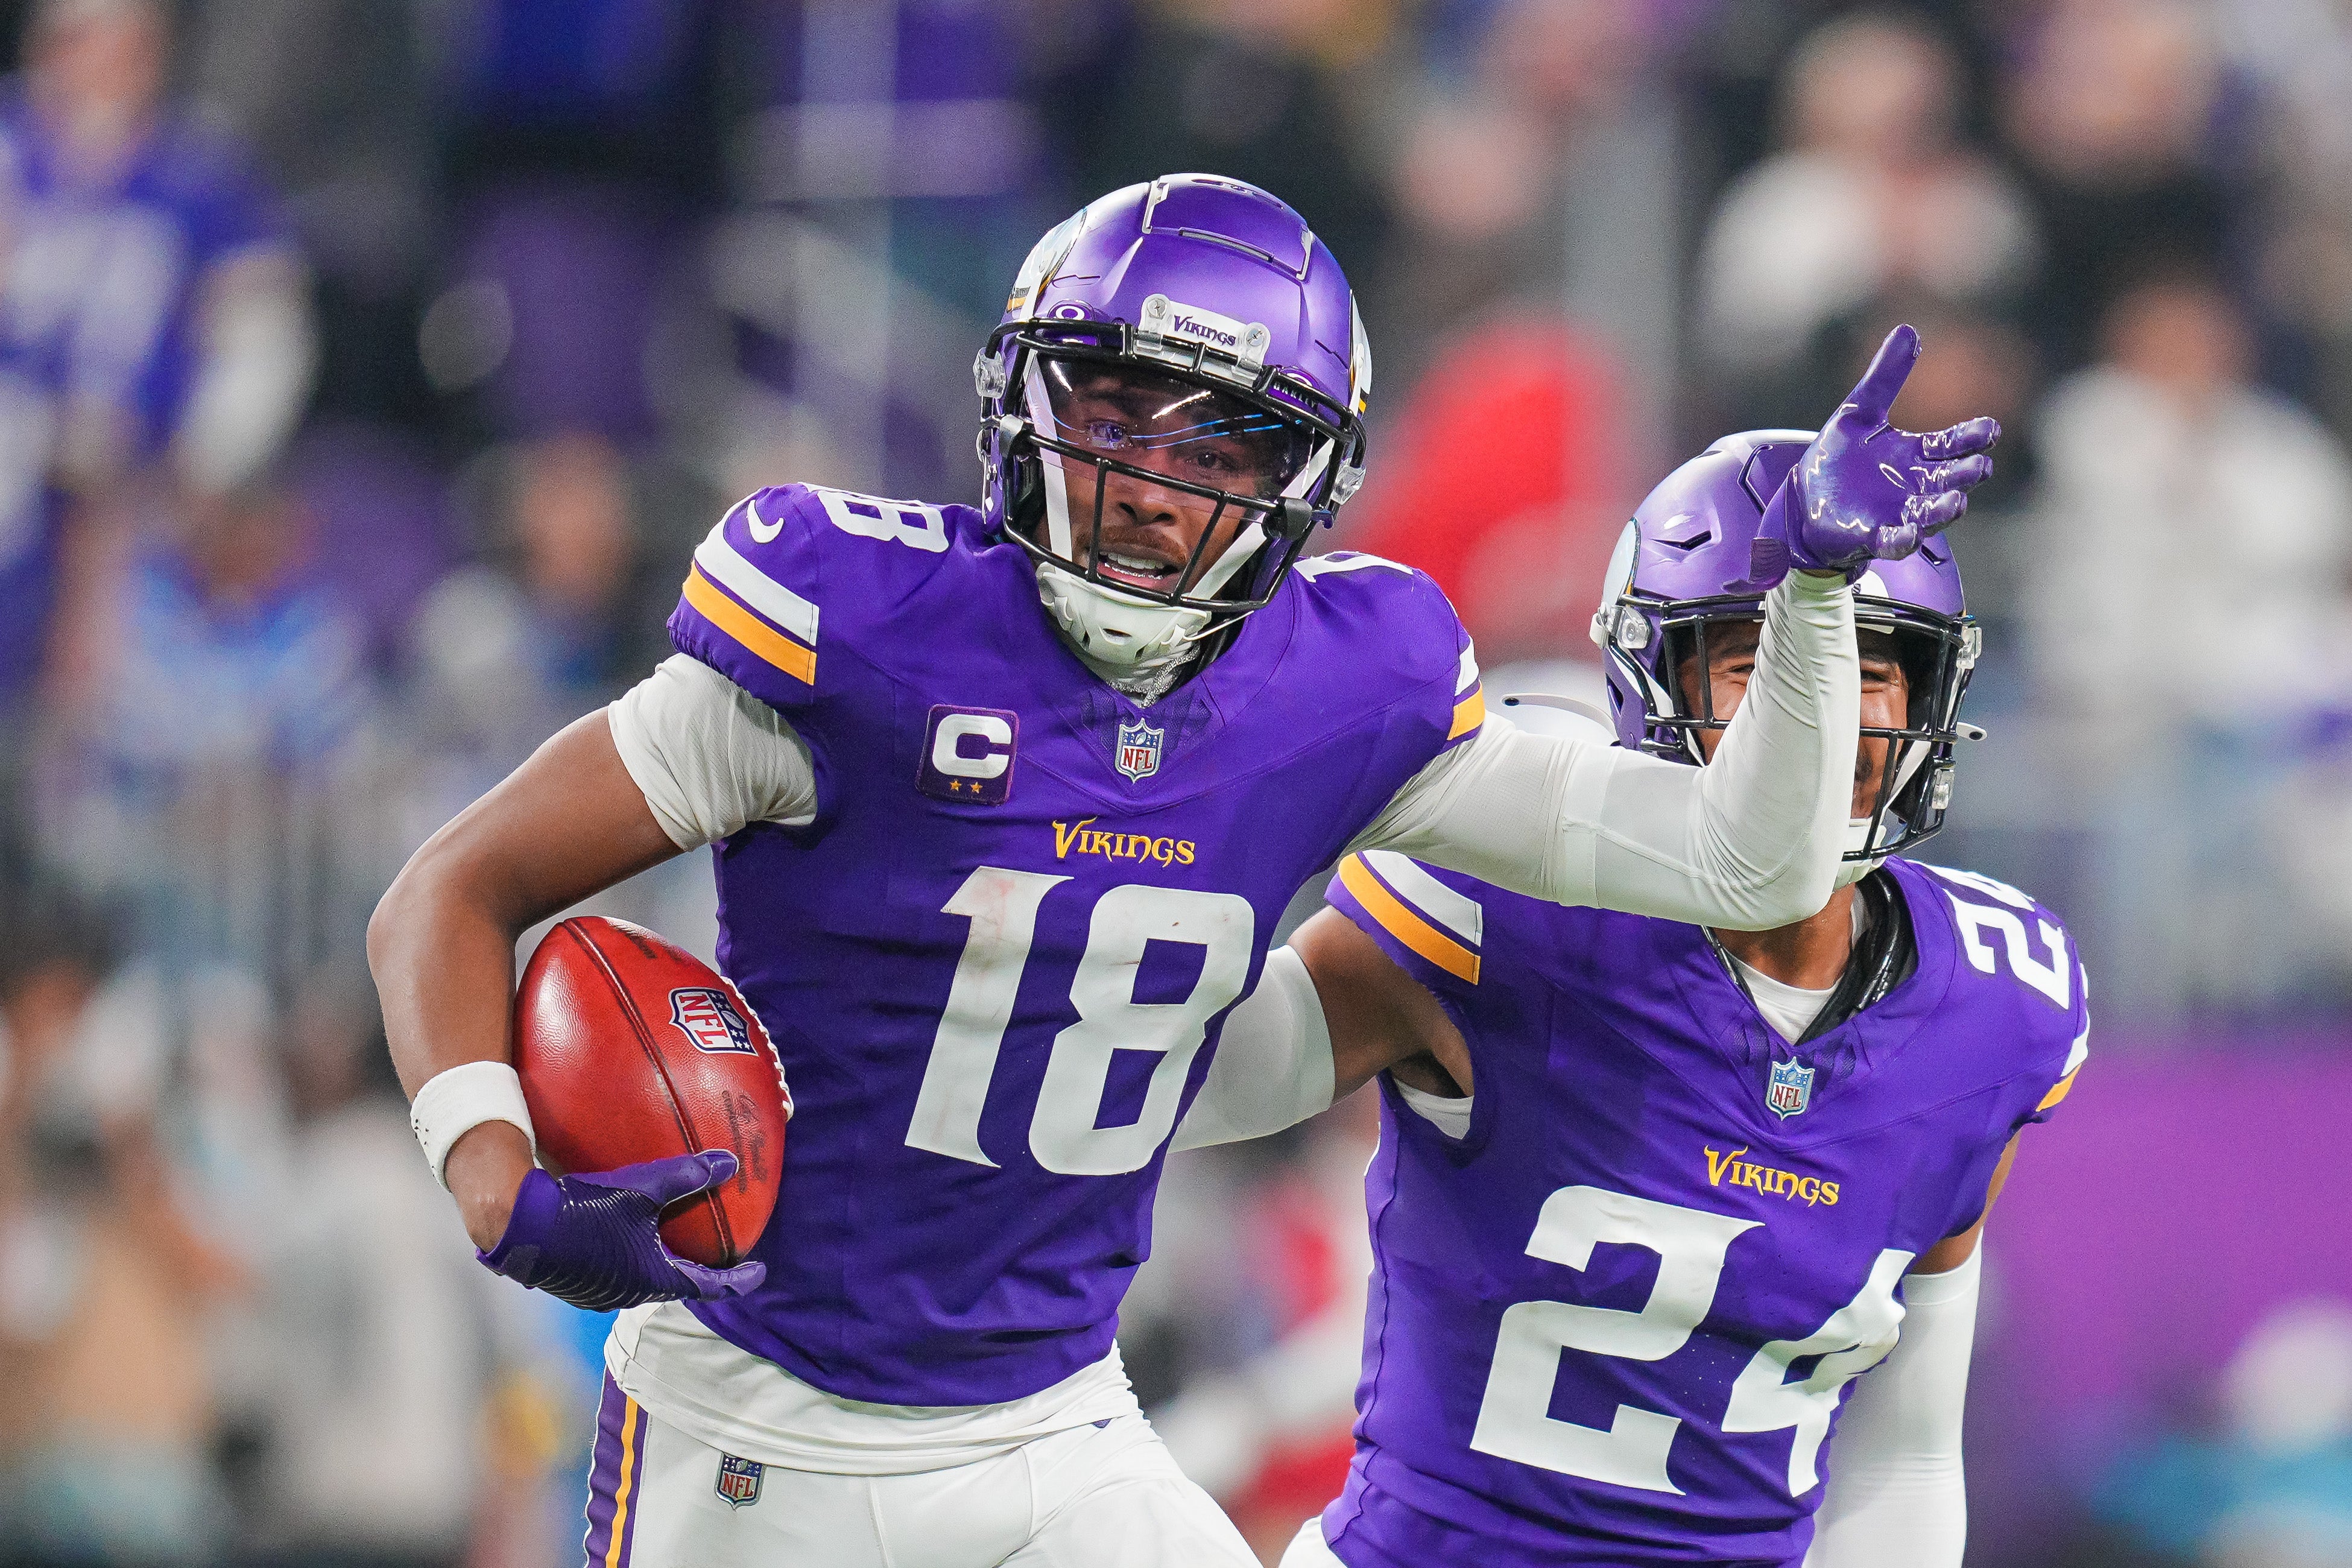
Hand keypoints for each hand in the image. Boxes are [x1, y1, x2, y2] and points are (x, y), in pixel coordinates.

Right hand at [476, 1149, 765, 1311]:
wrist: (520, 1225)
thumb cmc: (585, 1210)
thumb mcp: (642, 1189)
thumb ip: (687, 1176)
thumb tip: (730, 1163)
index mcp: (653, 1279)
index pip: (708, 1287)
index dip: (737, 1281)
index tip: (758, 1274)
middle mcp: (629, 1294)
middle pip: (674, 1284)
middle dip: (696, 1270)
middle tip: (714, 1252)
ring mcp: (599, 1293)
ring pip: (641, 1279)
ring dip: (658, 1262)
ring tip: (668, 1241)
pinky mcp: (576, 1283)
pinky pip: (614, 1273)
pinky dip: (630, 1258)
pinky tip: (623, 1236)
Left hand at [1748, 325, 1999, 585]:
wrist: (1804, 497)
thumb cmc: (1840, 457)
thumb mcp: (1858, 411)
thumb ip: (1885, 377)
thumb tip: (1908, 330)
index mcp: (1917, 455)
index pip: (1953, 444)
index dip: (1973, 437)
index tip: (1990, 429)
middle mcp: (1915, 486)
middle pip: (1950, 480)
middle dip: (1966, 474)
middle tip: (1979, 466)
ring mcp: (1897, 513)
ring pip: (1931, 513)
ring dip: (1944, 509)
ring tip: (1956, 501)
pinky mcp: (1872, 535)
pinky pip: (1893, 540)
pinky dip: (1903, 538)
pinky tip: (1909, 533)